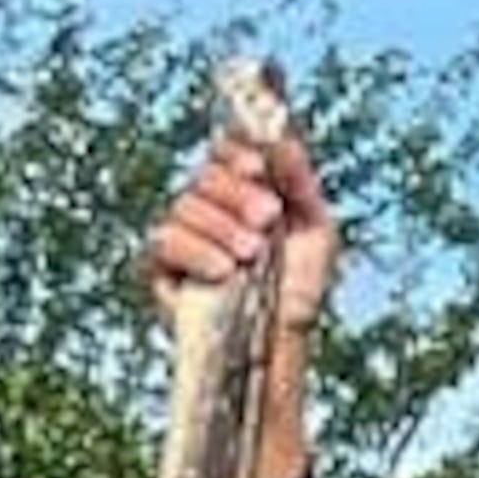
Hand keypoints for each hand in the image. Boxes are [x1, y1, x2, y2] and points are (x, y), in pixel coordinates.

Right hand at [142, 109, 338, 337]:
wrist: (281, 344)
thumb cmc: (298, 289)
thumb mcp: (315, 229)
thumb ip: (299, 179)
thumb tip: (280, 133)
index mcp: (242, 190)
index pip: (225, 148)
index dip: (238, 152)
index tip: (260, 170)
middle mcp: (209, 206)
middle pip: (206, 173)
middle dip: (238, 194)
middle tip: (268, 222)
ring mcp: (184, 235)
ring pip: (186, 203)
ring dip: (222, 227)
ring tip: (251, 257)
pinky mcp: (163, 269)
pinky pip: (164, 239)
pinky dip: (195, 251)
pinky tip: (222, 272)